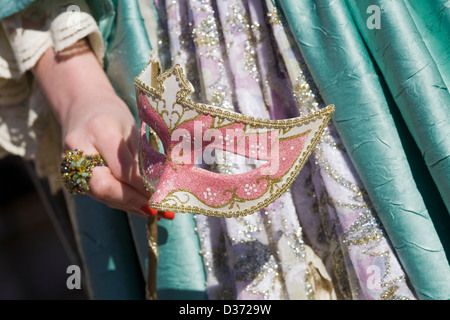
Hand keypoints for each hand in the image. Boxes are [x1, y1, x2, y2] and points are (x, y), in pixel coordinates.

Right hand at [33, 40, 172, 217]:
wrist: (81, 107)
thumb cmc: (113, 116)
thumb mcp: (132, 129)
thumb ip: (141, 156)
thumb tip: (161, 185)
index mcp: (99, 130)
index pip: (122, 166)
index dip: (142, 185)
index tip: (163, 194)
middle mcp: (78, 150)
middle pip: (103, 186)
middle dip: (132, 201)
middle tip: (156, 210)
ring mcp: (70, 166)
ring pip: (101, 194)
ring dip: (129, 205)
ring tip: (154, 212)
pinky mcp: (72, 177)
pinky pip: (99, 194)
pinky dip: (121, 202)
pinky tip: (140, 206)